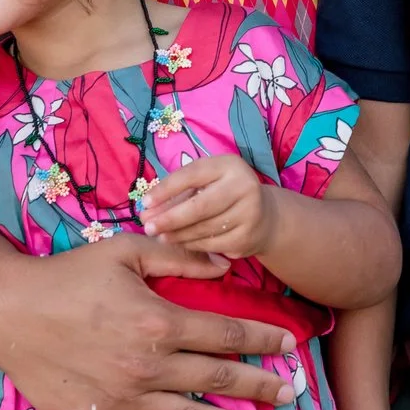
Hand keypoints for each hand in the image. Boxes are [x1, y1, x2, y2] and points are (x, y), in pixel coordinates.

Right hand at [0, 232, 293, 409]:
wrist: (7, 310)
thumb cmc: (68, 275)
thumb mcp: (127, 251)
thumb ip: (180, 257)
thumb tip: (226, 264)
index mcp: (160, 321)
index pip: (226, 333)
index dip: (263, 339)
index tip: (290, 345)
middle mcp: (148, 366)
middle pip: (218, 379)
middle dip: (261, 387)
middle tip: (292, 395)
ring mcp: (123, 399)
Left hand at [139, 154, 276, 258]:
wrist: (265, 217)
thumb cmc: (224, 194)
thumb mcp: (206, 183)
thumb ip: (177, 195)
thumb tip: (147, 212)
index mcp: (230, 165)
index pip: (193, 174)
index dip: (166, 189)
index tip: (144, 203)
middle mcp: (244, 186)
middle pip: (199, 206)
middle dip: (170, 218)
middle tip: (147, 227)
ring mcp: (249, 213)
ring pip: (204, 228)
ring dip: (177, 234)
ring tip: (159, 236)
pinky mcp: (247, 237)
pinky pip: (211, 244)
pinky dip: (191, 244)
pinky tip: (179, 242)